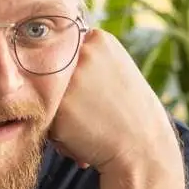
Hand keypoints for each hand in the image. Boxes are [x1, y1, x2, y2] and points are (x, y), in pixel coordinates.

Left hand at [48, 30, 177, 174]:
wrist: (142, 149)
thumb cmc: (130, 112)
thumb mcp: (117, 69)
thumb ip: (88, 59)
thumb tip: (48, 54)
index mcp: (100, 40)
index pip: (68, 51)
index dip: (76, 75)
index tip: (96, 91)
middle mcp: (83, 54)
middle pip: (55, 73)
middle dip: (68, 94)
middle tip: (96, 109)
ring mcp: (70, 81)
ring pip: (48, 97)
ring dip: (61, 113)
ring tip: (90, 122)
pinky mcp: (58, 109)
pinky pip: (45, 119)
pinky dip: (59, 132)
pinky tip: (83, 136)